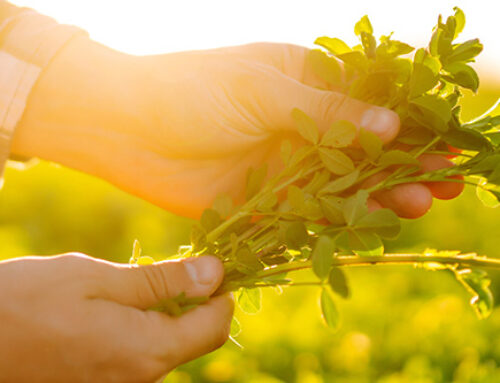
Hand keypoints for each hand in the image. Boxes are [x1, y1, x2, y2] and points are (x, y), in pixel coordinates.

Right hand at [0, 254, 232, 382]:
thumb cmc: (29, 302)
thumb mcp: (100, 279)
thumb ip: (163, 281)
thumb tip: (215, 272)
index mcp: (147, 350)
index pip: (214, 326)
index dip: (223, 292)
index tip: (214, 261)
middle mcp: (141, 375)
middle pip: (197, 336)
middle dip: (201, 298)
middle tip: (182, 262)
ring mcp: (122, 381)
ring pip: (172, 341)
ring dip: (174, 308)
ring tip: (150, 276)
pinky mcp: (104, 378)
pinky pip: (145, 349)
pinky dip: (151, 322)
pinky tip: (128, 298)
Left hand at [11, 38, 462, 217]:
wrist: (127, 127)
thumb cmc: (189, 89)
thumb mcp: (260, 89)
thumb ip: (325, 111)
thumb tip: (390, 126)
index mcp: (305, 81)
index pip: (370, 98)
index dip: (410, 119)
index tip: (445, 137)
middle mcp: (302, 123)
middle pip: (365, 146)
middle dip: (406, 162)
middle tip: (445, 179)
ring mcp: (285, 162)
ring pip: (344, 182)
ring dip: (381, 194)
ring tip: (419, 204)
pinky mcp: (266, 197)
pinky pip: (310, 211)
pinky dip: (340, 220)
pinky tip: (370, 226)